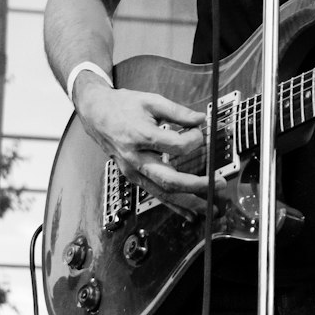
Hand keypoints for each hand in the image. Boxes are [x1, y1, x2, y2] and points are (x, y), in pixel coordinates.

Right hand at [73, 77, 226, 218]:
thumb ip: (178, 111)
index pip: (175, 146)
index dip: (194, 139)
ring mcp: (132, 171)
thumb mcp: (152, 100)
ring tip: (209, 207)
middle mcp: (135, 158)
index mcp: (140, 136)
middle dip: (196, 185)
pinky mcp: (132, 177)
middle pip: (169, 179)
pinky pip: (155, 194)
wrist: (96, 113)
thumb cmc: (123, 105)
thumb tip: (201, 120)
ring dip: (188, 203)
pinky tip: (189, 213)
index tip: (201, 130)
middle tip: (218, 184)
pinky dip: (174, 205)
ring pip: (162, 193)